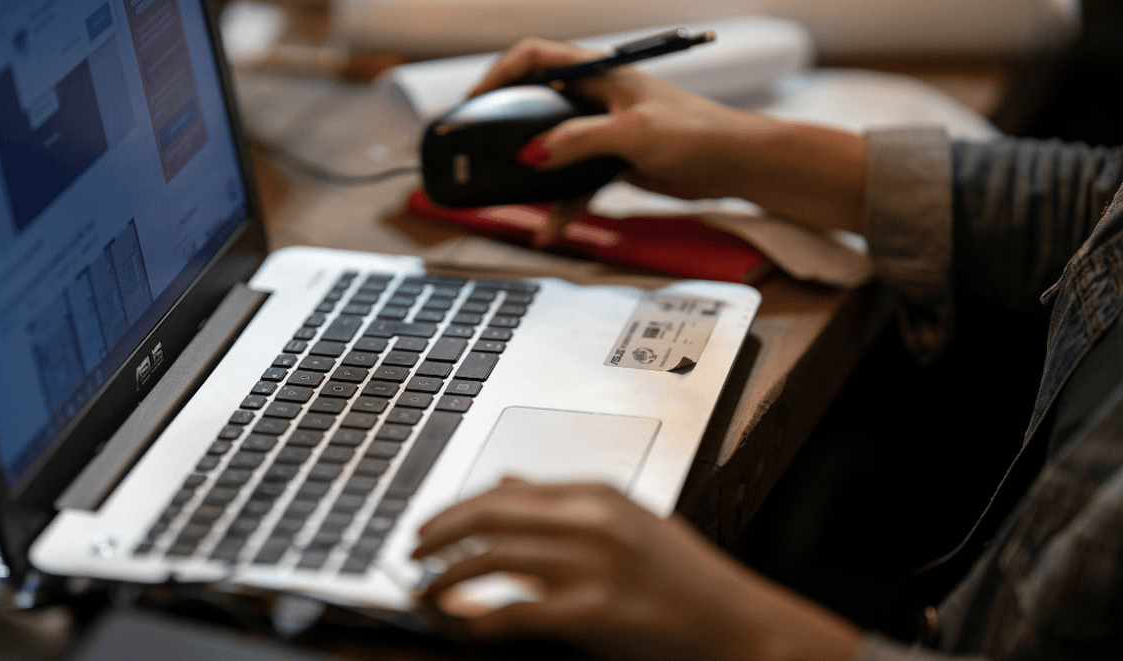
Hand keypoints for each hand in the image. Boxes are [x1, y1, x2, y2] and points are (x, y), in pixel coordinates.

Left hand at [412, 478, 863, 660]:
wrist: (736, 622)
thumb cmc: (683, 578)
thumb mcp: (626, 520)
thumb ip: (564, 503)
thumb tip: (506, 482)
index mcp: (595, 494)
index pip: (501, 491)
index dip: (453, 511)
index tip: (428, 528)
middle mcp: (590, 520)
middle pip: (486, 516)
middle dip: (437, 537)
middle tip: (412, 556)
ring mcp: (592, 564)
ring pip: (490, 560)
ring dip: (445, 579)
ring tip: (427, 595)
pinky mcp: (594, 610)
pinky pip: (515, 611)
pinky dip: (480, 619)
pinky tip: (467, 626)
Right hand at [473, 39, 868, 234]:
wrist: (736, 165)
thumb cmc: (698, 132)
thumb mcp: (632, 133)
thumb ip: (578, 141)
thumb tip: (532, 153)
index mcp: (599, 73)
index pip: (536, 58)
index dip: (499, 73)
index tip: (475, 98)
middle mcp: (596, 97)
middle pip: (536, 103)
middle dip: (505, 126)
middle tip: (479, 147)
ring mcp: (603, 130)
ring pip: (553, 149)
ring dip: (533, 176)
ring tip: (509, 196)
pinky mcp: (614, 161)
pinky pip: (576, 182)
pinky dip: (563, 205)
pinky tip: (552, 228)